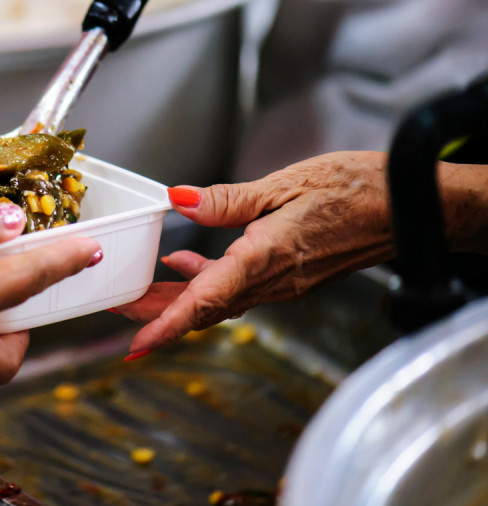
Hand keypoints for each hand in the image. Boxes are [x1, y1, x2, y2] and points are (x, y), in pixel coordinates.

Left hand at [118, 152, 394, 355]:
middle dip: (160, 314)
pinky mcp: (291, 276)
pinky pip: (240, 288)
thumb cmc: (354, 189)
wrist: (407, 206)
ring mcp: (284, 283)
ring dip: (178, 300)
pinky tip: (187, 261)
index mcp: (267, 257)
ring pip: (219, 300)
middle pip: (205, 307)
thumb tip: (178, 200)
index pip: (207, 299)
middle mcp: (274, 280)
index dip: (168, 323)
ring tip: (140, 293)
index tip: (138, 342)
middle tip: (120, 312)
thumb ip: (227, 199)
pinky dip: (207, 281)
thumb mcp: (285, 184)